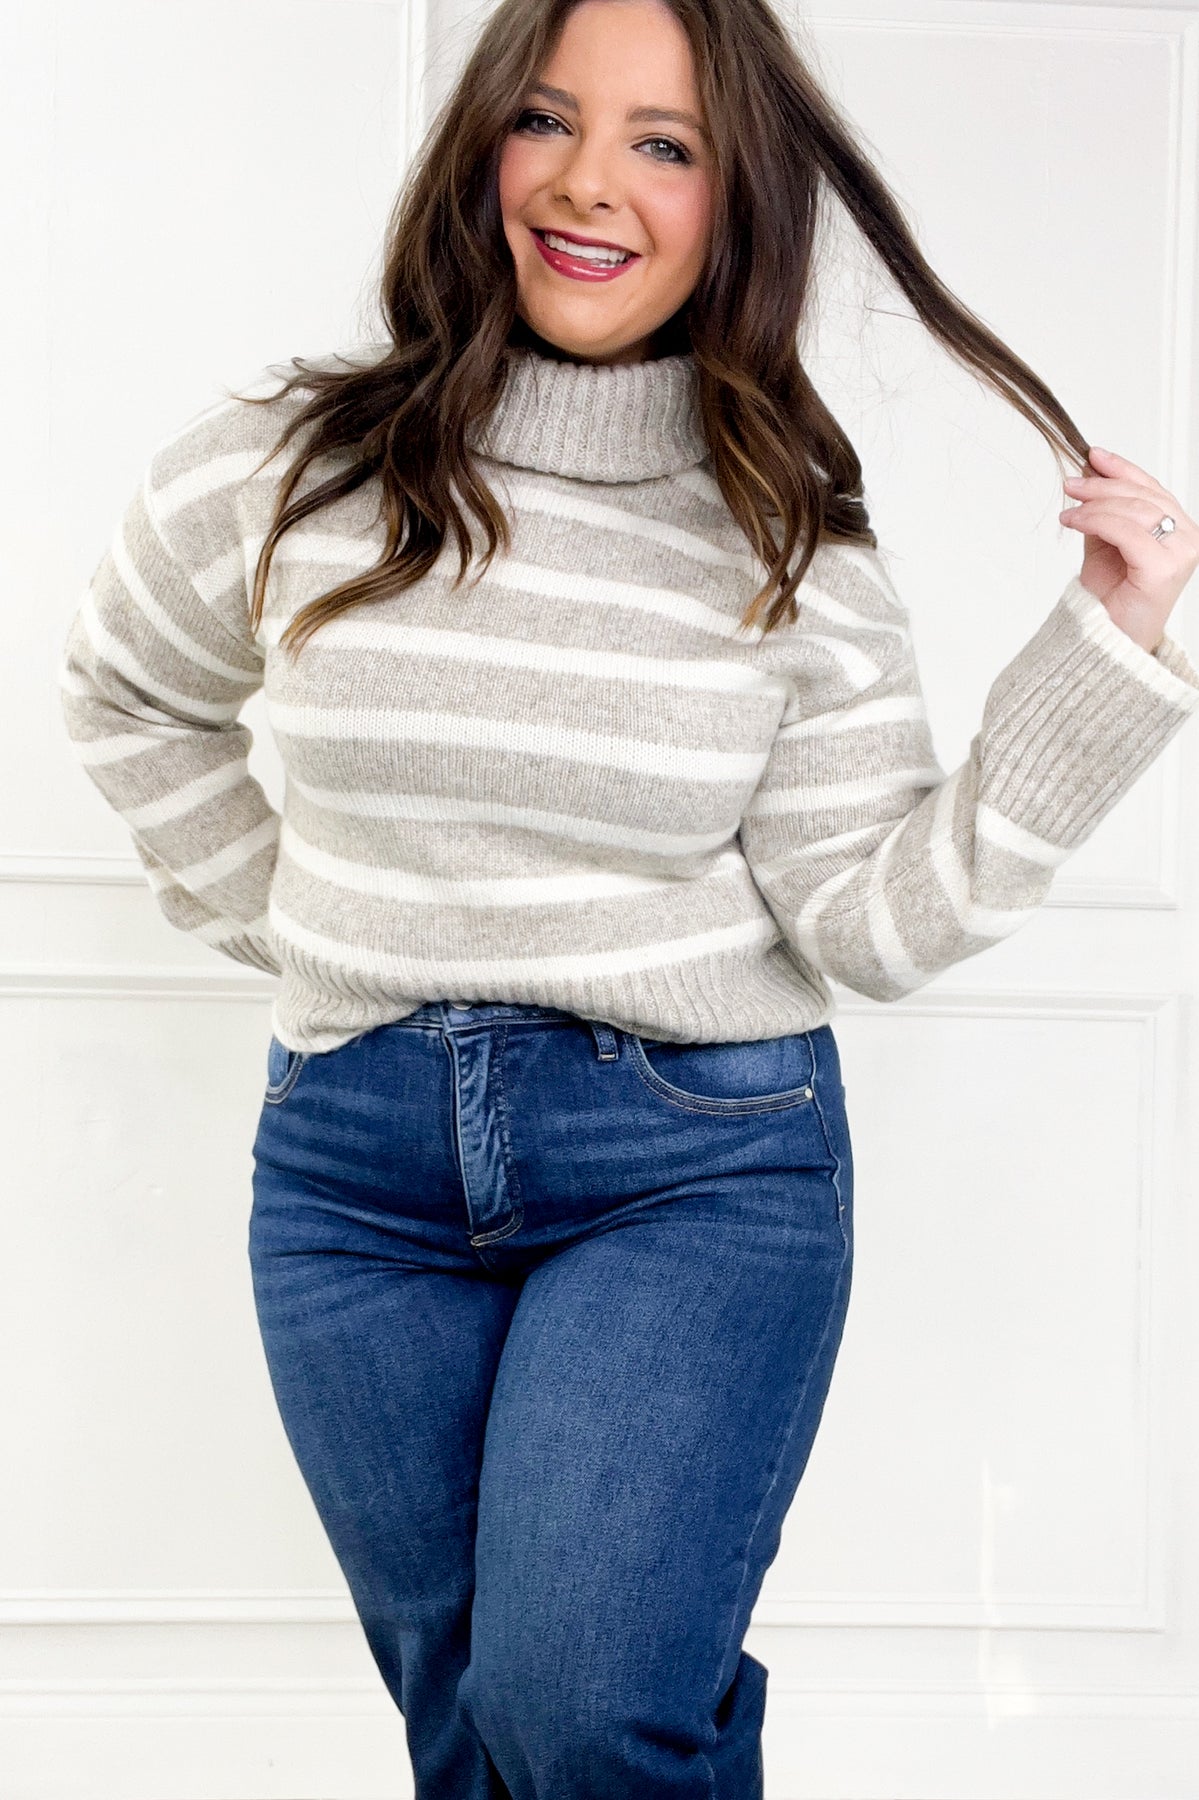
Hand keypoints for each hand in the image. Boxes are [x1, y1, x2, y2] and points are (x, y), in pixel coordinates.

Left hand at [1059, 446, 1196, 653]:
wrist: (1106, 641)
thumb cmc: (1111, 599)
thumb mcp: (1105, 544)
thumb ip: (1103, 511)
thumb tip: (1089, 473)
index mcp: (1179, 530)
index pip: (1152, 488)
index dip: (1123, 468)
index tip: (1094, 456)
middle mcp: (1187, 539)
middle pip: (1143, 495)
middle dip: (1103, 484)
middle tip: (1071, 484)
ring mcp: (1181, 554)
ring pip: (1135, 510)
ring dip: (1095, 504)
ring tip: (1068, 509)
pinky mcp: (1164, 569)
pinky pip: (1127, 531)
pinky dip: (1096, 521)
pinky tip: (1073, 522)